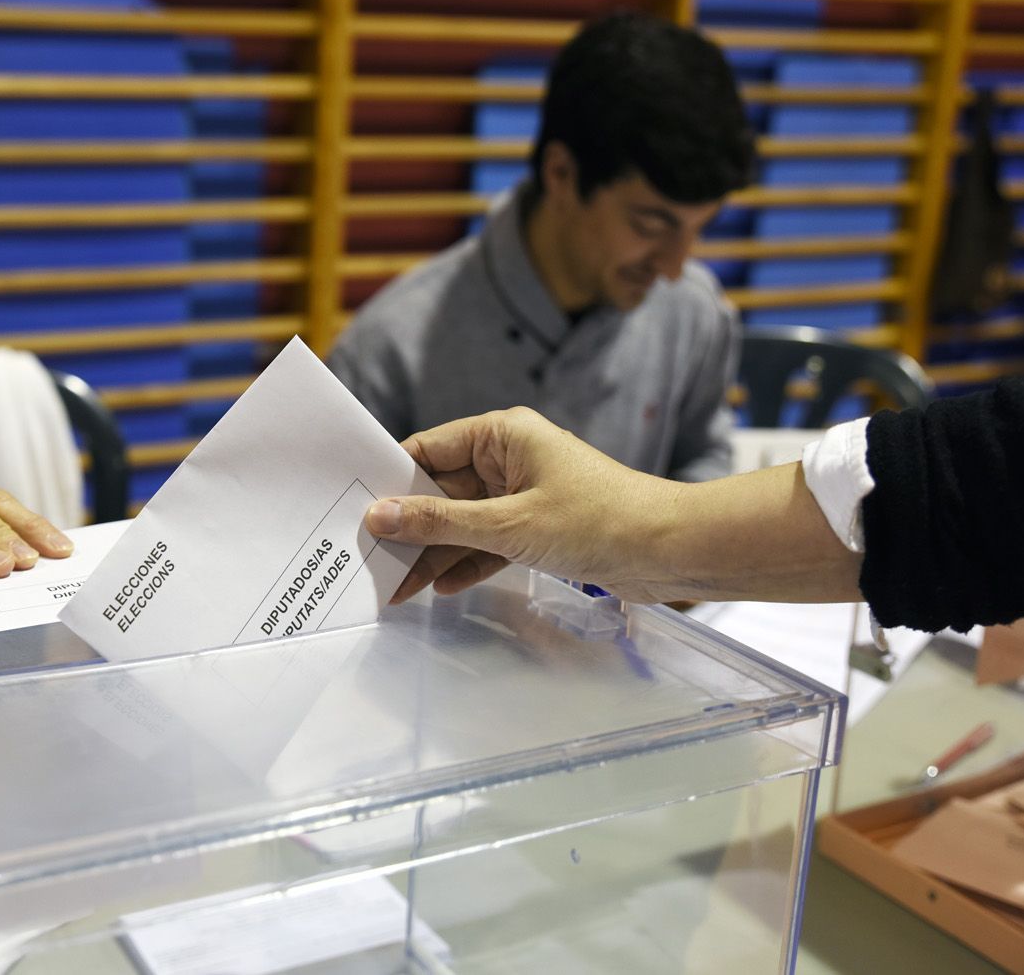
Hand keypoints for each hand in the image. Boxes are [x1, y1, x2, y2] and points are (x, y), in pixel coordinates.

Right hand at [365, 407, 675, 603]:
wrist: (669, 551)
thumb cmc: (596, 520)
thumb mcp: (507, 524)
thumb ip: (439, 523)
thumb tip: (379, 516)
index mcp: (502, 435)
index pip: (428, 449)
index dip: (391, 480)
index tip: (354, 509)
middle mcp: (509, 458)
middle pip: (441, 491)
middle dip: (408, 527)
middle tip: (368, 559)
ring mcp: (523, 494)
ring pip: (462, 522)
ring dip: (433, 553)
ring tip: (396, 588)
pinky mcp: (537, 527)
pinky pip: (488, 542)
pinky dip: (467, 563)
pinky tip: (438, 588)